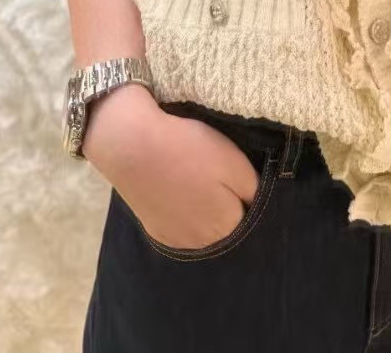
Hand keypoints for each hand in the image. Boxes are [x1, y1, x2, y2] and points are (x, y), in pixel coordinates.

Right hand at [83, 88, 260, 250]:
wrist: (132, 147)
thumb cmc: (190, 150)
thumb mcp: (235, 162)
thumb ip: (254, 190)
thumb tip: (259, 205)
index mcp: (227, 227)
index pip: (251, 217)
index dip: (248, 195)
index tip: (240, 176)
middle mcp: (203, 243)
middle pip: (228, 226)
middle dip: (229, 206)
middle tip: (219, 175)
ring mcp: (176, 240)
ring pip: (204, 229)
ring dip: (206, 212)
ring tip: (198, 181)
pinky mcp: (155, 230)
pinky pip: (181, 226)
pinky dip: (184, 212)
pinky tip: (179, 191)